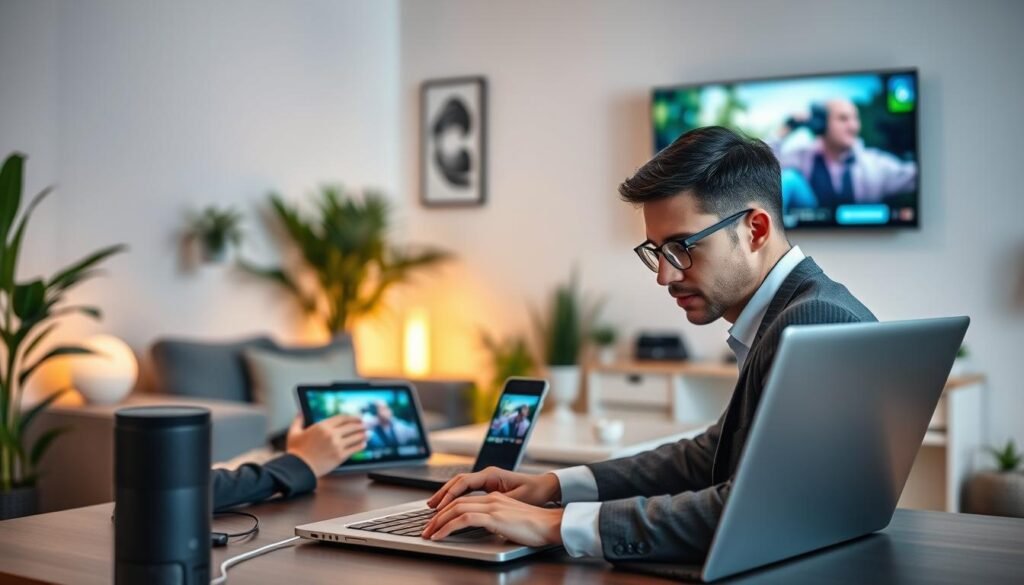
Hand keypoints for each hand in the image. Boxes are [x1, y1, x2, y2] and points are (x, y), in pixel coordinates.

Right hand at [285, 414, 366, 476]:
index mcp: (322, 426)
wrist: (298, 468)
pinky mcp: (340, 456)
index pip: (342, 418)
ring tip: (368, 433)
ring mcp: (337, 445)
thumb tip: (300, 412)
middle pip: (352, 426)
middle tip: (366, 424)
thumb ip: (298, 420)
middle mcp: (331, 434)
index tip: (358, 418)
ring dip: (364, 434)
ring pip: (355, 437)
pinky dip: (360, 445)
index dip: (352, 417)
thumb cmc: (295, 452)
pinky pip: (354, 449)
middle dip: (361, 425)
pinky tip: (364, 444)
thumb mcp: (294, 433)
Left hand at [421, 492, 563, 546]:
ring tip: (428, 533)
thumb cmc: (535, 527)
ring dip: (438, 522)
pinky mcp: (493, 516)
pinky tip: (440, 535)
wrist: (550, 524)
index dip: (448, 509)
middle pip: (456, 502)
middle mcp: (491, 498)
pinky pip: (463, 519)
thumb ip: (496, 521)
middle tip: (426, 528)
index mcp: (495, 498)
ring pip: (456, 509)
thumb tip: (486, 530)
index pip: (464, 500)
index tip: (436, 520)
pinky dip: (448, 527)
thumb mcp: (511, 521)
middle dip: (437, 515)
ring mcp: (492, 506)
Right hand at [427, 466, 561, 509]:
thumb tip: (481, 507)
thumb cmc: (535, 492)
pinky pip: (466, 490)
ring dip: (446, 495)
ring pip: (460, 485)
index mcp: (491, 475)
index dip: (449, 495)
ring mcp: (487, 479)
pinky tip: (449, 505)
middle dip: (442, 494)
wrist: (546, 487)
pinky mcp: (489, 486)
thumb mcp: (517, 499)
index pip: (463, 483)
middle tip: (430, 507)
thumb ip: (498, 502)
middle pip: (457, 482)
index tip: (439, 507)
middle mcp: (487, 475)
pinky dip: (455, 497)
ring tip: (433, 506)